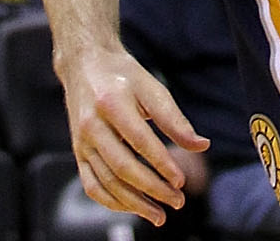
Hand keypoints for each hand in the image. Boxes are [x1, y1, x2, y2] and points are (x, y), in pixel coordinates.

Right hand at [64, 47, 207, 229]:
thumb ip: (174, 119)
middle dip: (152, 189)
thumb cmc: (123, 76)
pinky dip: (113, 202)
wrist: (85, 64)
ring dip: (135, 204)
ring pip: (107, 182)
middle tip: (177, 202)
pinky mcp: (77, 153)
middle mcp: (92, 125)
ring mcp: (81, 142)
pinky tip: (134, 207)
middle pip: (123, 167)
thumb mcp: (151, 88)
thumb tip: (202, 145)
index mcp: (111, 102)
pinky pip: (92, 186)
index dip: (161, 164)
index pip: (140, 141)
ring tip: (159, 214)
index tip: (181, 182)